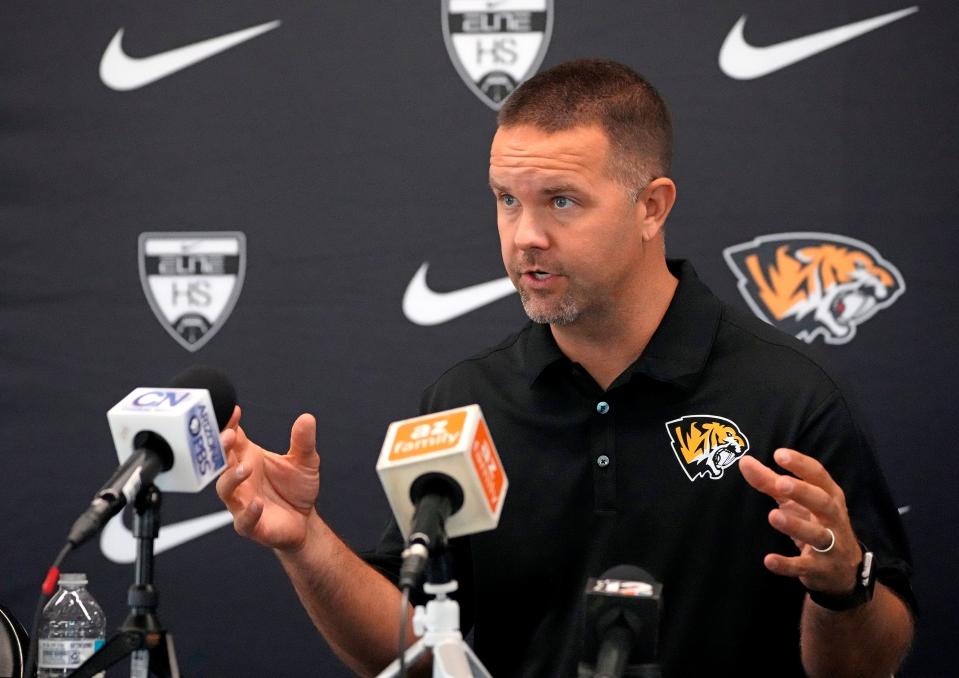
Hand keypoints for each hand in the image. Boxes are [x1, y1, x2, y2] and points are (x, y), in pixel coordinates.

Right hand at [216, 406, 320, 551]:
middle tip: (228, 435)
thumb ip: (303, 441)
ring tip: (246, 468)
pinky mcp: (250, 525)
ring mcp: (242, 502)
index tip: (234, 411)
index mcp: (249, 457)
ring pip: (225, 489)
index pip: (233, 438)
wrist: (305, 522)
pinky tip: (257, 503)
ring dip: (231, 478)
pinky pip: (243, 520)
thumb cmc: (296, 488)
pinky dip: (248, 512)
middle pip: (221, 460)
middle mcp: (240, 478)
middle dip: (220, 448)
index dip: (230, 424)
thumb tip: (307, 418)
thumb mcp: (305, 461)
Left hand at [739, 448, 860, 594]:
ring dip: (796, 526)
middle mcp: (834, 518)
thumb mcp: (796, 501)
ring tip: (773, 516)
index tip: (779, 454)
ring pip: (817, 534)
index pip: (819, 476)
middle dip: (803, 492)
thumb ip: (770, 481)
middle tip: (781, 482)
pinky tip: (769, 560)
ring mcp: (831, 545)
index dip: (800, 464)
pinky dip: (788, 564)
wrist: (843, 570)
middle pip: (823, 502)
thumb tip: (745, 462)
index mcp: (829, 496)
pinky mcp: (820, 568)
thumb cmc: (815, 523)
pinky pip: (804, 566)